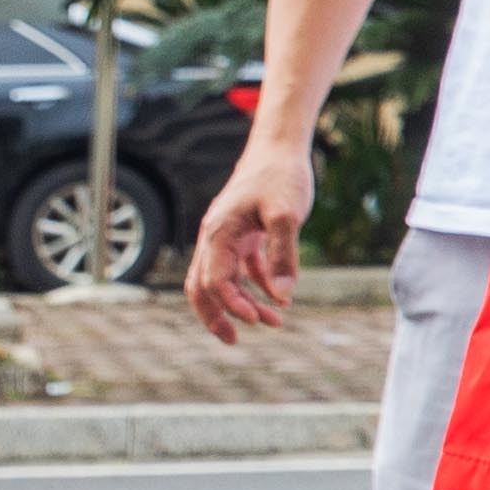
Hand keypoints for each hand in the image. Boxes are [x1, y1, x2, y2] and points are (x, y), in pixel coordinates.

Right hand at [184, 139, 310, 342]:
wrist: (279, 149)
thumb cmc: (281, 177)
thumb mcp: (287, 215)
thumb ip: (283, 255)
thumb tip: (284, 297)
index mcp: (218, 234)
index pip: (215, 280)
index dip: (233, 305)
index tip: (258, 320)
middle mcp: (215, 237)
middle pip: (201, 286)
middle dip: (215, 315)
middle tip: (233, 341)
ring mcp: (227, 236)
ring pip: (220, 279)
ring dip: (241, 303)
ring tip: (272, 323)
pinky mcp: (243, 234)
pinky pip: (241, 268)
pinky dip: (256, 286)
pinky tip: (281, 299)